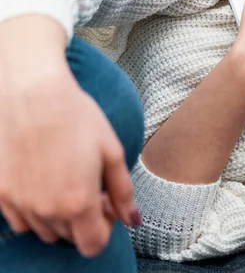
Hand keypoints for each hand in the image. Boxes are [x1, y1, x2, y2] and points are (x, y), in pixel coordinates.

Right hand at [0, 15, 138, 257]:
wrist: (32, 92)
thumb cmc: (77, 117)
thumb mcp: (112, 152)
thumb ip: (123, 192)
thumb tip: (133, 219)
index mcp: (78, 203)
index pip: (93, 245)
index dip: (105, 229)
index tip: (107, 205)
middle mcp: (46, 211)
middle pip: (69, 238)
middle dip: (85, 220)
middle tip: (90, 187)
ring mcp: (19, 204)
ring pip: (43, 231)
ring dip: (59, 217)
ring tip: (67, 182)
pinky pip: (18, 219)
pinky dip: (33, 210)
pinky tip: (42, 182)